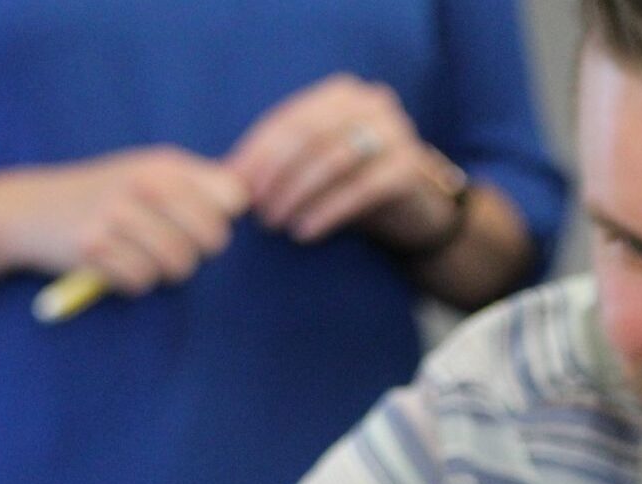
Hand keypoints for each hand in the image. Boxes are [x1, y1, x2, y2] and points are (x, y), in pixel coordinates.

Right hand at [0, 145, 249, 295]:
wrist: (30, 209)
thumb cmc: (105, 195)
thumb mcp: (148, 171)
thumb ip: (198, 184)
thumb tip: (252, 197)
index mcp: (165, 163)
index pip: (233, 197)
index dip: (222, 217)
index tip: (199, 221)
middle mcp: (144, 183)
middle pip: (214, 239)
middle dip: (196, 251)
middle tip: (167, 244)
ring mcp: (118, 214)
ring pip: (180, 266)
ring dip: (161, 270)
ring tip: (137, 253)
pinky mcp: (93, 247)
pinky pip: (141, 282)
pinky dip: (130, 282)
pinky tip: (112, 263)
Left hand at [226, 74, 463, 249]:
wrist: (419, 213)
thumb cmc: (354, 186)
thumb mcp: (316, 166)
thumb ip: (279, 162)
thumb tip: (223, 177)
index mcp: (342, 94)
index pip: (289, 119)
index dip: (257, 153)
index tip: (232, 186)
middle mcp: (372, 103)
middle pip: (309, 136)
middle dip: (275, 174)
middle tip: (255, 209)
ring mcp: (396, 132)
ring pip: (332, 161)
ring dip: (296, 195)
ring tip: (275, 223)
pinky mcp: (410, 168)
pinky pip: (360, 189)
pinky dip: (327, 211)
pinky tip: (304, 232)